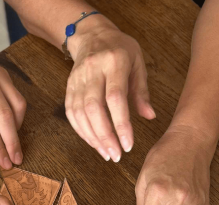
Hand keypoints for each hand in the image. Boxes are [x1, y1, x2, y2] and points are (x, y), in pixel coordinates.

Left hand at [0, 42, 26, 167]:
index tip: (4, 163)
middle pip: (4, 118)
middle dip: (11, 143)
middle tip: (16, 160)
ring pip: (15, 108)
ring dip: (16, 131)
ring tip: (14, 146)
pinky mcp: (4, 73)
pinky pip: (18, 99)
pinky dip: (18, 117)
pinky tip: (12, 127)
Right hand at [65, 16, 155, 161]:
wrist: (92, 36)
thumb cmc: (120, 51)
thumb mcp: (137, 64)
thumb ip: (142, 91)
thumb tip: (150, 116)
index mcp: (114, 62)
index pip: (115, 98)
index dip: (121, 124)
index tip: (128, 145)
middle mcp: (92, 70)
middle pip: (94, 108)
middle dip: (105, 136)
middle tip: (116, 156)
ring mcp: (77, 79)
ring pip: (80, 113)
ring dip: (93, 138)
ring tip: (107, 153)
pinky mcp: (68, 88)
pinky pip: (71, 114)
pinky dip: (82, 132)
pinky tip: (94, 143)